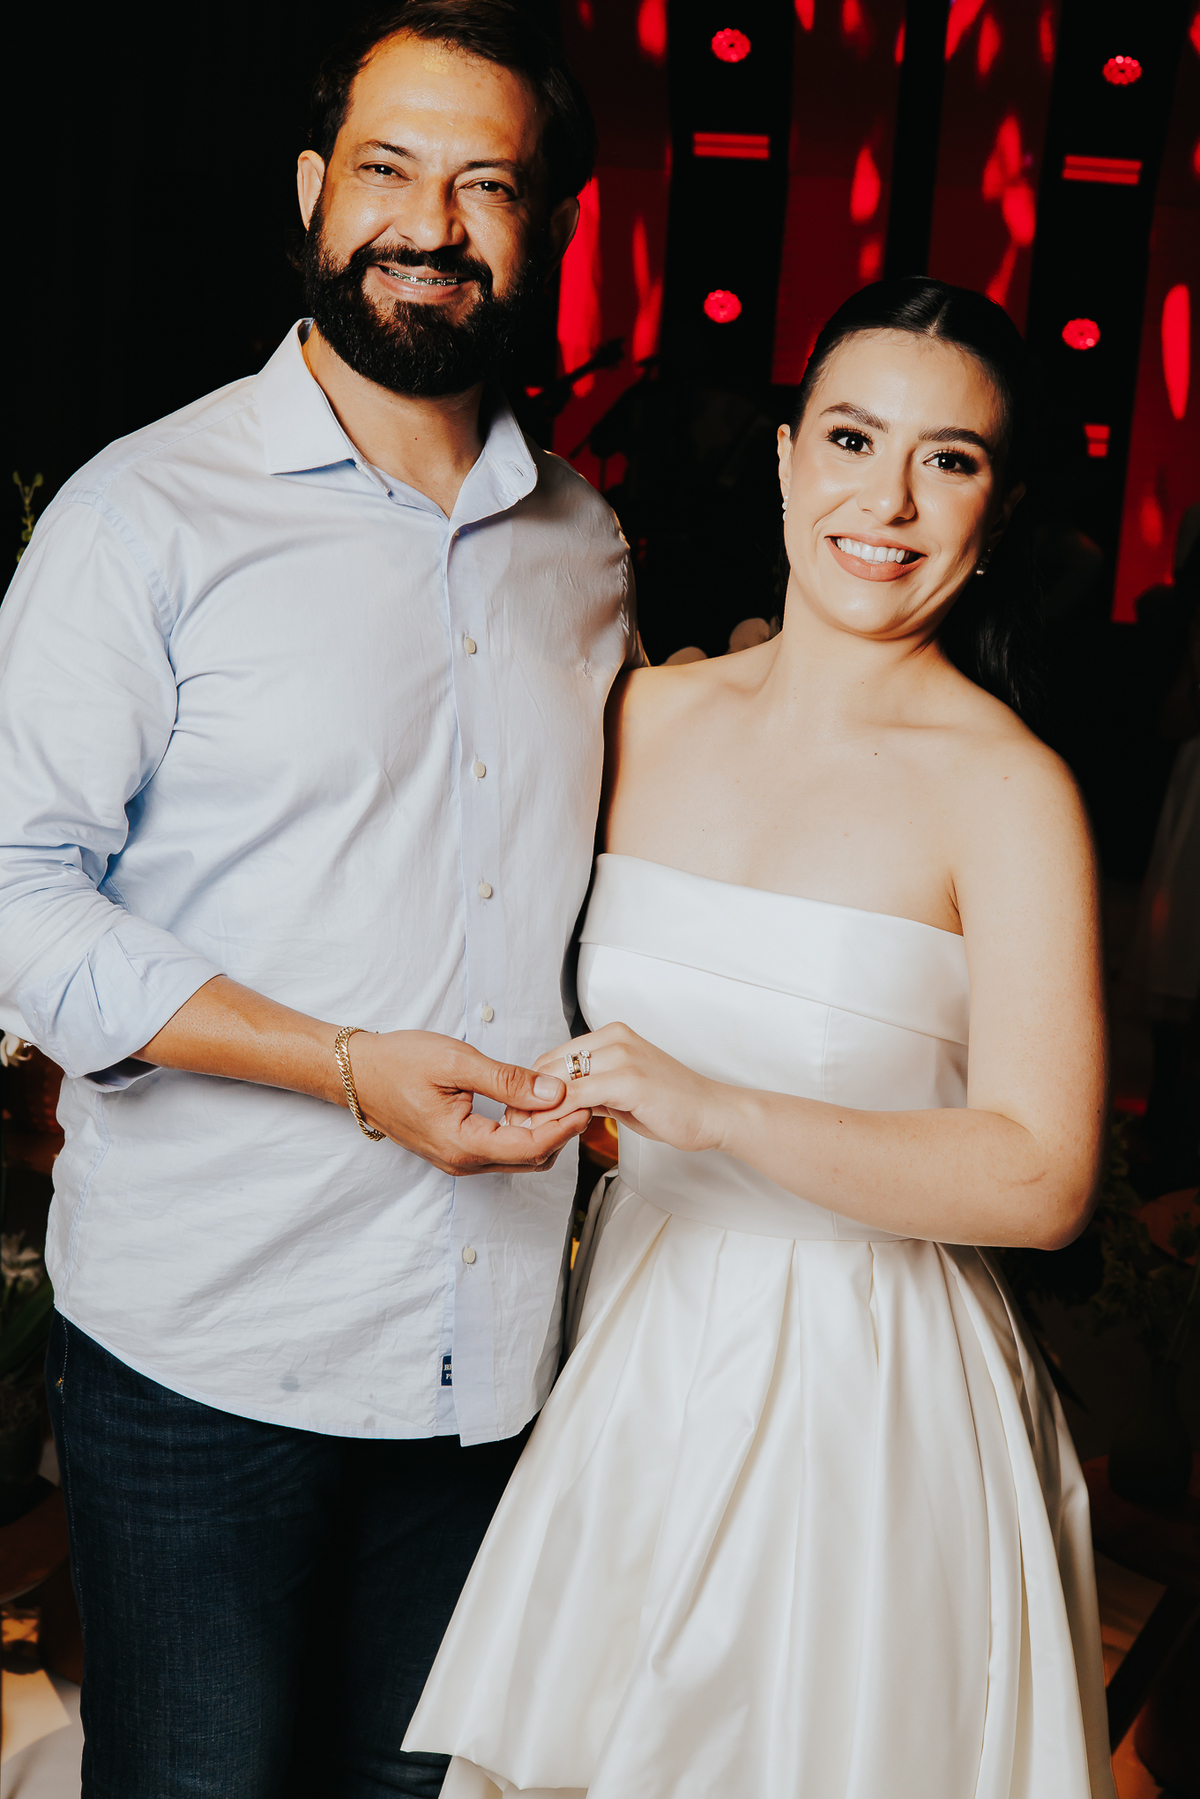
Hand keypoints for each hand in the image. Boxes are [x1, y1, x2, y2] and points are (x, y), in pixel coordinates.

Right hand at [349, 1030, 589, 1173]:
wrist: (356, 1073)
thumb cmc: (397, 1063)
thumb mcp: (457, 1061)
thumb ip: (508, 1080)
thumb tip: (553, 1091)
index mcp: (462, 1144)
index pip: (531, 1147)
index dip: (564, 1126)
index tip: (586, 1102)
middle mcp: (461, 1161)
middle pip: (531, 1159)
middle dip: (561, 1131)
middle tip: (582, 1097)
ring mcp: (458, 1159)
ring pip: (518, 1157)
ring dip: (544, 1133)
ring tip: (561, 1098)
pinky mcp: (455, 1150)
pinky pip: (501, 1150)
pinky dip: (524, 1132)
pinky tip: (531, 1105)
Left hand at [508, 1023, 726, 1155]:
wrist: (714, 1112)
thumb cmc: (674, 1104)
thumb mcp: (624, 1092)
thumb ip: (593, 1090)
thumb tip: (561, 1102)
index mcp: (612, 1036)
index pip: (554, 1056)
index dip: (532, 1085)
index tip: (520, 1109)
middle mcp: (614, 1038)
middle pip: (550, 1065)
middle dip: (527, 1096)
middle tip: (514, 1123)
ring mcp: (622, 1056)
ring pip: (559, 1079)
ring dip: (537, 1108)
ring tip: (526, 1130)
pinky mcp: (628, 1079)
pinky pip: (577, 1096)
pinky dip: (558, 1114)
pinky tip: (551, 1130)